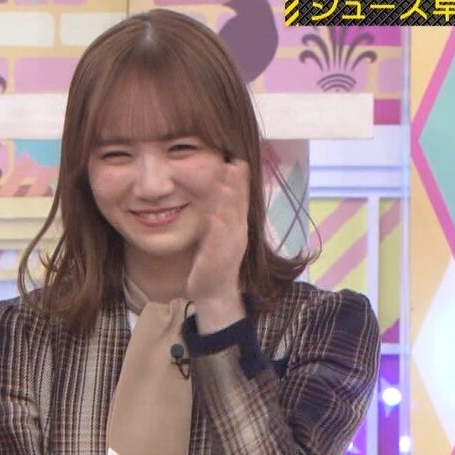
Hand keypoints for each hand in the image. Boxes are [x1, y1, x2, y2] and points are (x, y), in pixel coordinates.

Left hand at [185, 158, 250, 330]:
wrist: (214, 293)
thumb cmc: (213, 262)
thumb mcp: (217, 235)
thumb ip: (219, 216)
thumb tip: (217, 195)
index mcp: (236, 228)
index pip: (240, 201)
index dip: (240, 182)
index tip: (237, 160)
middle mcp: (237, 235)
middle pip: (239, 205)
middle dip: (237, 184)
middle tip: (236, 162)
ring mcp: (228, 247)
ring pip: (230, 219)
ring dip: (230, 200)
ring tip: (227, 181)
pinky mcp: (217, 259)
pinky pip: (218, 242)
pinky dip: (217, 228)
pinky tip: (215, 215)